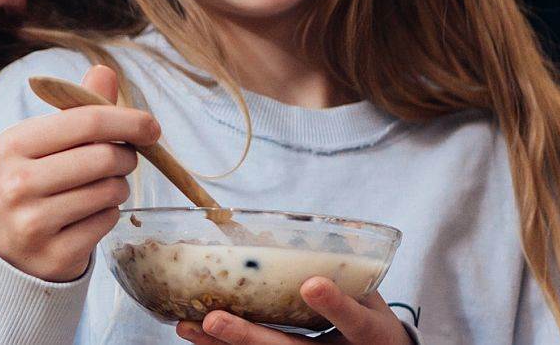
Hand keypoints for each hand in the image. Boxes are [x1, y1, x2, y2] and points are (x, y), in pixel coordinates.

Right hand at [0, 66, 160, 281]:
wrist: (3, 247)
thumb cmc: (31, 182)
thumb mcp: (43, 143)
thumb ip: (77, 110)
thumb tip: (104, 72)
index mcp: (14, 143)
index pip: (86, 121)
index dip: (128, 120)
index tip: (152, 126)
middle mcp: (17, 182)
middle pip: (103, 157)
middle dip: (126, 156)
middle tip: (124, 160)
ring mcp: (33, 222)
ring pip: (109, 191)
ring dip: (118, 187)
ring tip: (101, 188)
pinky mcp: (54, 254)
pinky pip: (106, 222)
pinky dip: (108, 214)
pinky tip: (89, 215)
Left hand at [176, 279, 410, 344]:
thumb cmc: (371, 322)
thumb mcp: (371, 297)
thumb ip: (348, 269)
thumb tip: (321, 226)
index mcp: (366, 334)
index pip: (352, 320)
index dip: (333, 304)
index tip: (311, 284)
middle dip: (248, 336)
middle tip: (215, 319)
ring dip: (222, 344)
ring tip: (188, 326)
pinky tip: (196, 334)